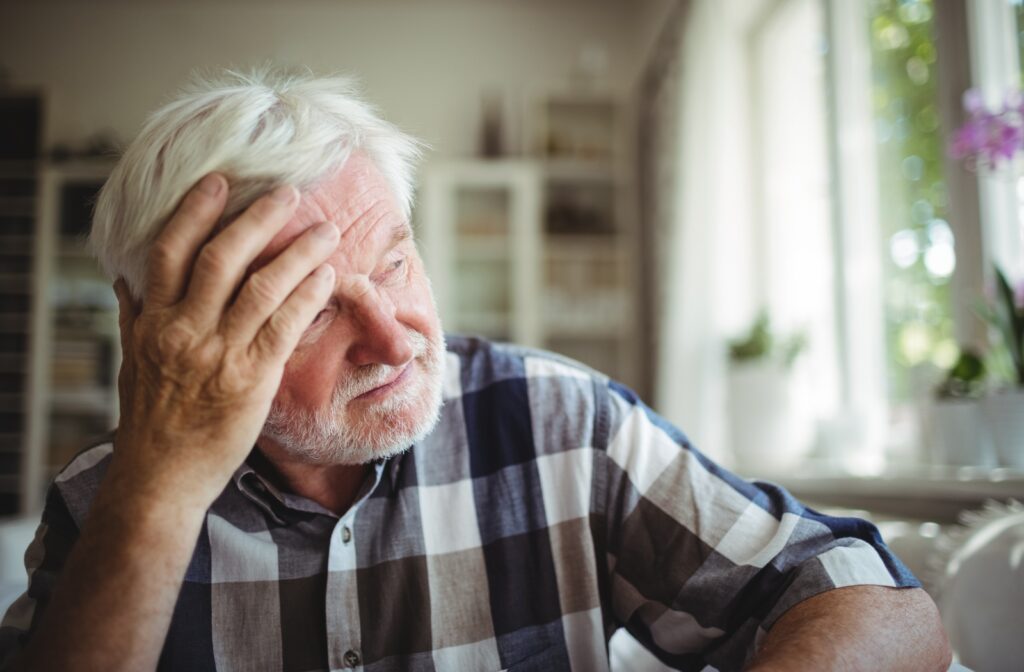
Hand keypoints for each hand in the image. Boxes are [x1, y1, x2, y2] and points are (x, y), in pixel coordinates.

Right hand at [109, 174, 337, 507]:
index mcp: (154, 321)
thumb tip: (129, 275)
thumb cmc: (151, 417)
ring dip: (297, 253)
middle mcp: (184, 332)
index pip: (170, 252)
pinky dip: (307, 297)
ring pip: (261, 288)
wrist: (164, 475)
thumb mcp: (133, 359)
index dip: (194, 212)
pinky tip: (326, 278)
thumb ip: (135, 314)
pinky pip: (284, 328)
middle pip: (222, 259)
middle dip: (257, 220)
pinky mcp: (252, 380)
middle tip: (288, 194)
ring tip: (324, 232)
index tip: (219, 182)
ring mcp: (219, 355)